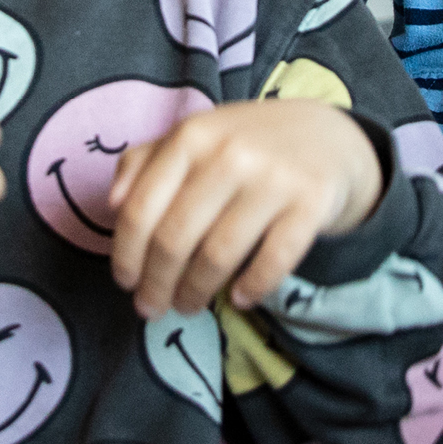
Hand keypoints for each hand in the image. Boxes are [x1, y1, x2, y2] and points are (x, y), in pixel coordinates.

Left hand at [108, 99, 381, 318]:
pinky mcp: (311, 203)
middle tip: (151, 308)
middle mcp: (230, 153)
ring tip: (188, 305)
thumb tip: (112, 204)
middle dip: (156, 283)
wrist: (330, 137)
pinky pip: (273, 260)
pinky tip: (240, 298)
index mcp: (192, 135)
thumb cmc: (247, 144)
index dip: (126, 254)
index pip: (141, 208)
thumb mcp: (195, 138)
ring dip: (195, 291)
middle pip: (175, 238)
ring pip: (218, 255)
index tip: (125, 283)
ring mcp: (273, 178)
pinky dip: (252, 287)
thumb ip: (145, 162)